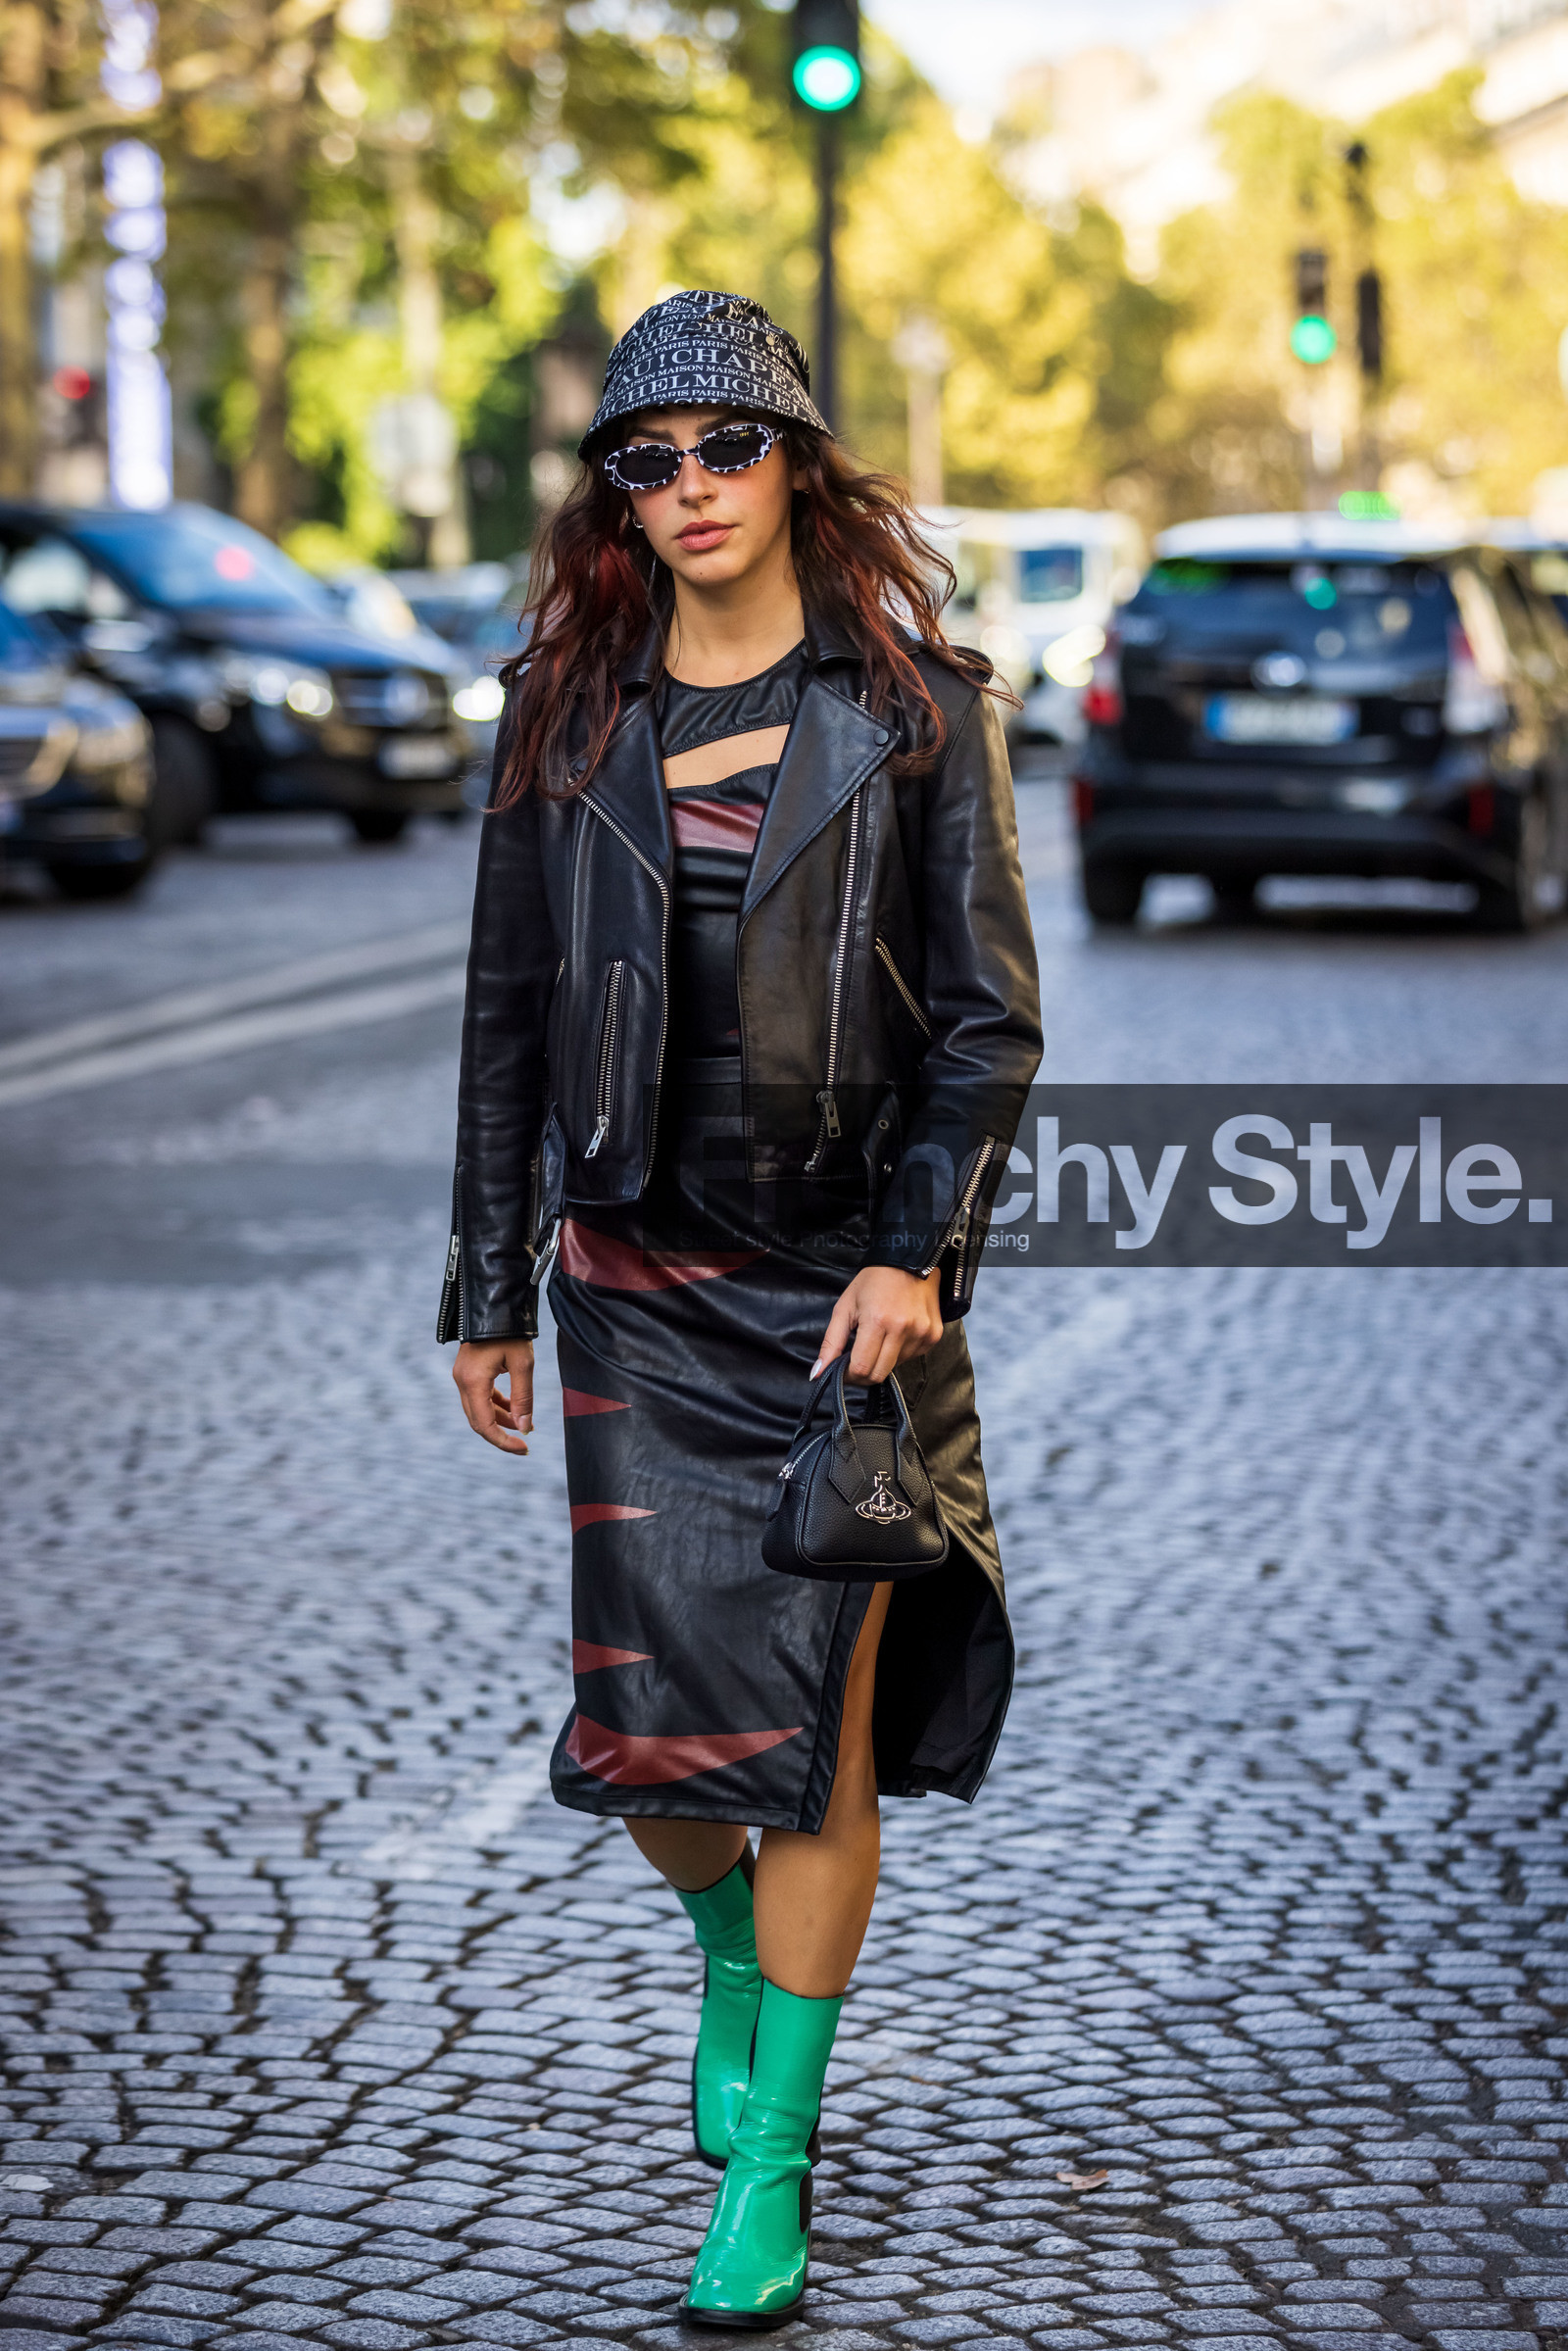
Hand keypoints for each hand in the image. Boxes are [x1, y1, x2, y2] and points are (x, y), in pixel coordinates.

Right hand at [454, 1339, 534, 1453]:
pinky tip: (514, 1410)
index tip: (524, 1448)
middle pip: (478, 1420)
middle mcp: (462, 1381)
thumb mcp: (523, 1364)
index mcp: (473, 1381)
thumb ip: (523, 1398)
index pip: (484, 1424)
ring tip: (525, 1426)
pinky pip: (480, 1397)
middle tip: (525, 1443)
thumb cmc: (511, 1331)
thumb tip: (525, 1427)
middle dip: (502, 1434)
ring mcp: (462, 1376)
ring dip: (500, 1420)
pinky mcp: (468, 1371)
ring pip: (479, 1409)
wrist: (494, 1302)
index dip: (503, 1441)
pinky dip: (496, 1406)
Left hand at [812, 1266, 943, 1386]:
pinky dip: (901, 1352)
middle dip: (864, 1374)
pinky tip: (898, 1332)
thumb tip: (818, 1374)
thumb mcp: (845, 1307)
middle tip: (858, 1359)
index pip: (862, 1368)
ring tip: (881, 1336)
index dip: (849, 1375)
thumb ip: (831, 1342)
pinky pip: (913, 1357)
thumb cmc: (873, 1282)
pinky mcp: (934, 1335)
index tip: (843, 1370)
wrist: (909, 1260)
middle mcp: (902, 1330)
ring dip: (884, 1359)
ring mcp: (922, 1333)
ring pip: (896, 1366)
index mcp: (877, 1322)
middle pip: (879, 1374)